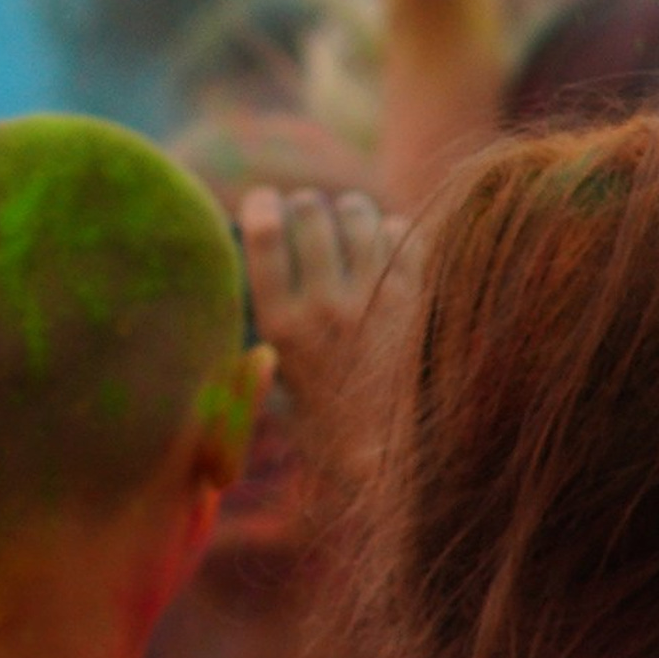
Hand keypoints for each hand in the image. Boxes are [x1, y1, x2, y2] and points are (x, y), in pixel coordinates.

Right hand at [238, 185, 398, 431]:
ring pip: (357, 212)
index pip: (264, 235)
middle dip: (304, 205)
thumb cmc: (320, 426)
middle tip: (306, 215)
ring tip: (346, 223)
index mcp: (282, 325)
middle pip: (310, 211)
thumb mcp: (270, 386)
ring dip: (347, 211)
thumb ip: (256, 339)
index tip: (263, 202)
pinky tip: (380, 250)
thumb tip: (244, 282)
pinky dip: (387, 232)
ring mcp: (375, 298)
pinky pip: (398, 232)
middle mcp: (327, 305)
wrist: (389, 455)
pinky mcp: (414, 297)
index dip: (261, 205)